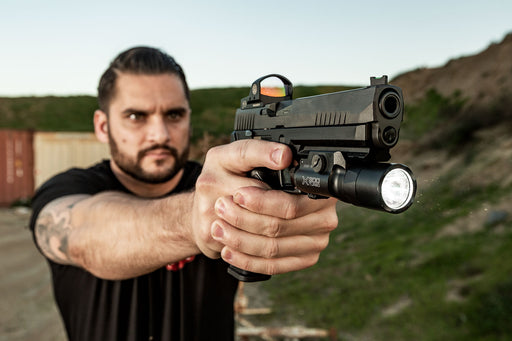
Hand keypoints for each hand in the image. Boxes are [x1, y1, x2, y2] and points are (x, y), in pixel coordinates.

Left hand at [191, 139, 338, 274]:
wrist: (240, 205)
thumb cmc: (237, 176)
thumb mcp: (237, 156)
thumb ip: (257, 151)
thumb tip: (282, 156)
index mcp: (317, 188)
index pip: (291, 204)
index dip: (262, 203)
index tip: (238, 195)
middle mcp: (324, 215)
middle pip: (280, 227)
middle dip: (245, 220)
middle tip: (220, 209)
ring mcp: (316, 240)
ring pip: (274, 249)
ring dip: (241, 240)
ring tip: (218, 229)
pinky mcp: (304, 258)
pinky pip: (275, 266)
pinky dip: (247, 260)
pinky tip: (228, 250)